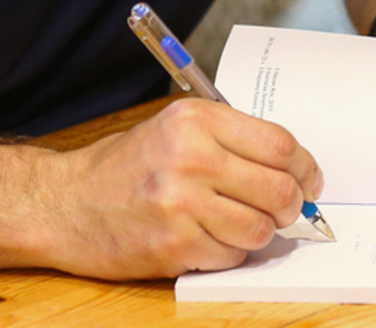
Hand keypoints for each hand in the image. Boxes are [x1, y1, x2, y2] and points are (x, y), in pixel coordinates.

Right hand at [26, 97, 322, 279]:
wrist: (66, 202)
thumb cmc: (127, 165)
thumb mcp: (175, 128)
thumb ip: (230, 139)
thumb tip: (291, 167)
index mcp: (196, 120)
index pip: (278, 143)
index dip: (304, 166)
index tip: (308, 178)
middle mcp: (191, 157)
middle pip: (278, 188)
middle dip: (291, 204)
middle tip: (287, 208)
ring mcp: (182, 204)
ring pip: (261, 228)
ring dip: (260, 231)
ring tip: (240, 222)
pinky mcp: (174, 246)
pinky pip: (232, 255)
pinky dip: (230, 252)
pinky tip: (210, 238)